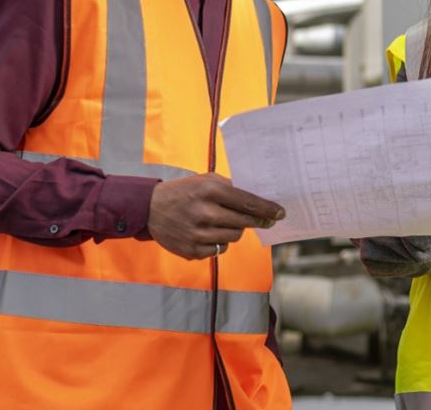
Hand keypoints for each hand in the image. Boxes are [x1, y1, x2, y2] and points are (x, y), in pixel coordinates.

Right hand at [147, 173, 285, 259]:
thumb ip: (230, 187)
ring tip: (224, 222)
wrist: (150, 208)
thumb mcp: (205, 180)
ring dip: (235, 231)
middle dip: (256, 221)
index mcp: (210, 190)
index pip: (247, 202)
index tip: (280, 213)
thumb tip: (258, 198)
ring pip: (233, 238)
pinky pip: (219, 250)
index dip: (267, 209)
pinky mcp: (191, 250)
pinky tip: (209, 233)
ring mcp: (197, 234)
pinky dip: (219, 242)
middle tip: (263, 220)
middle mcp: (204, 212)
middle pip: (244, 222)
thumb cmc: (184, 191)